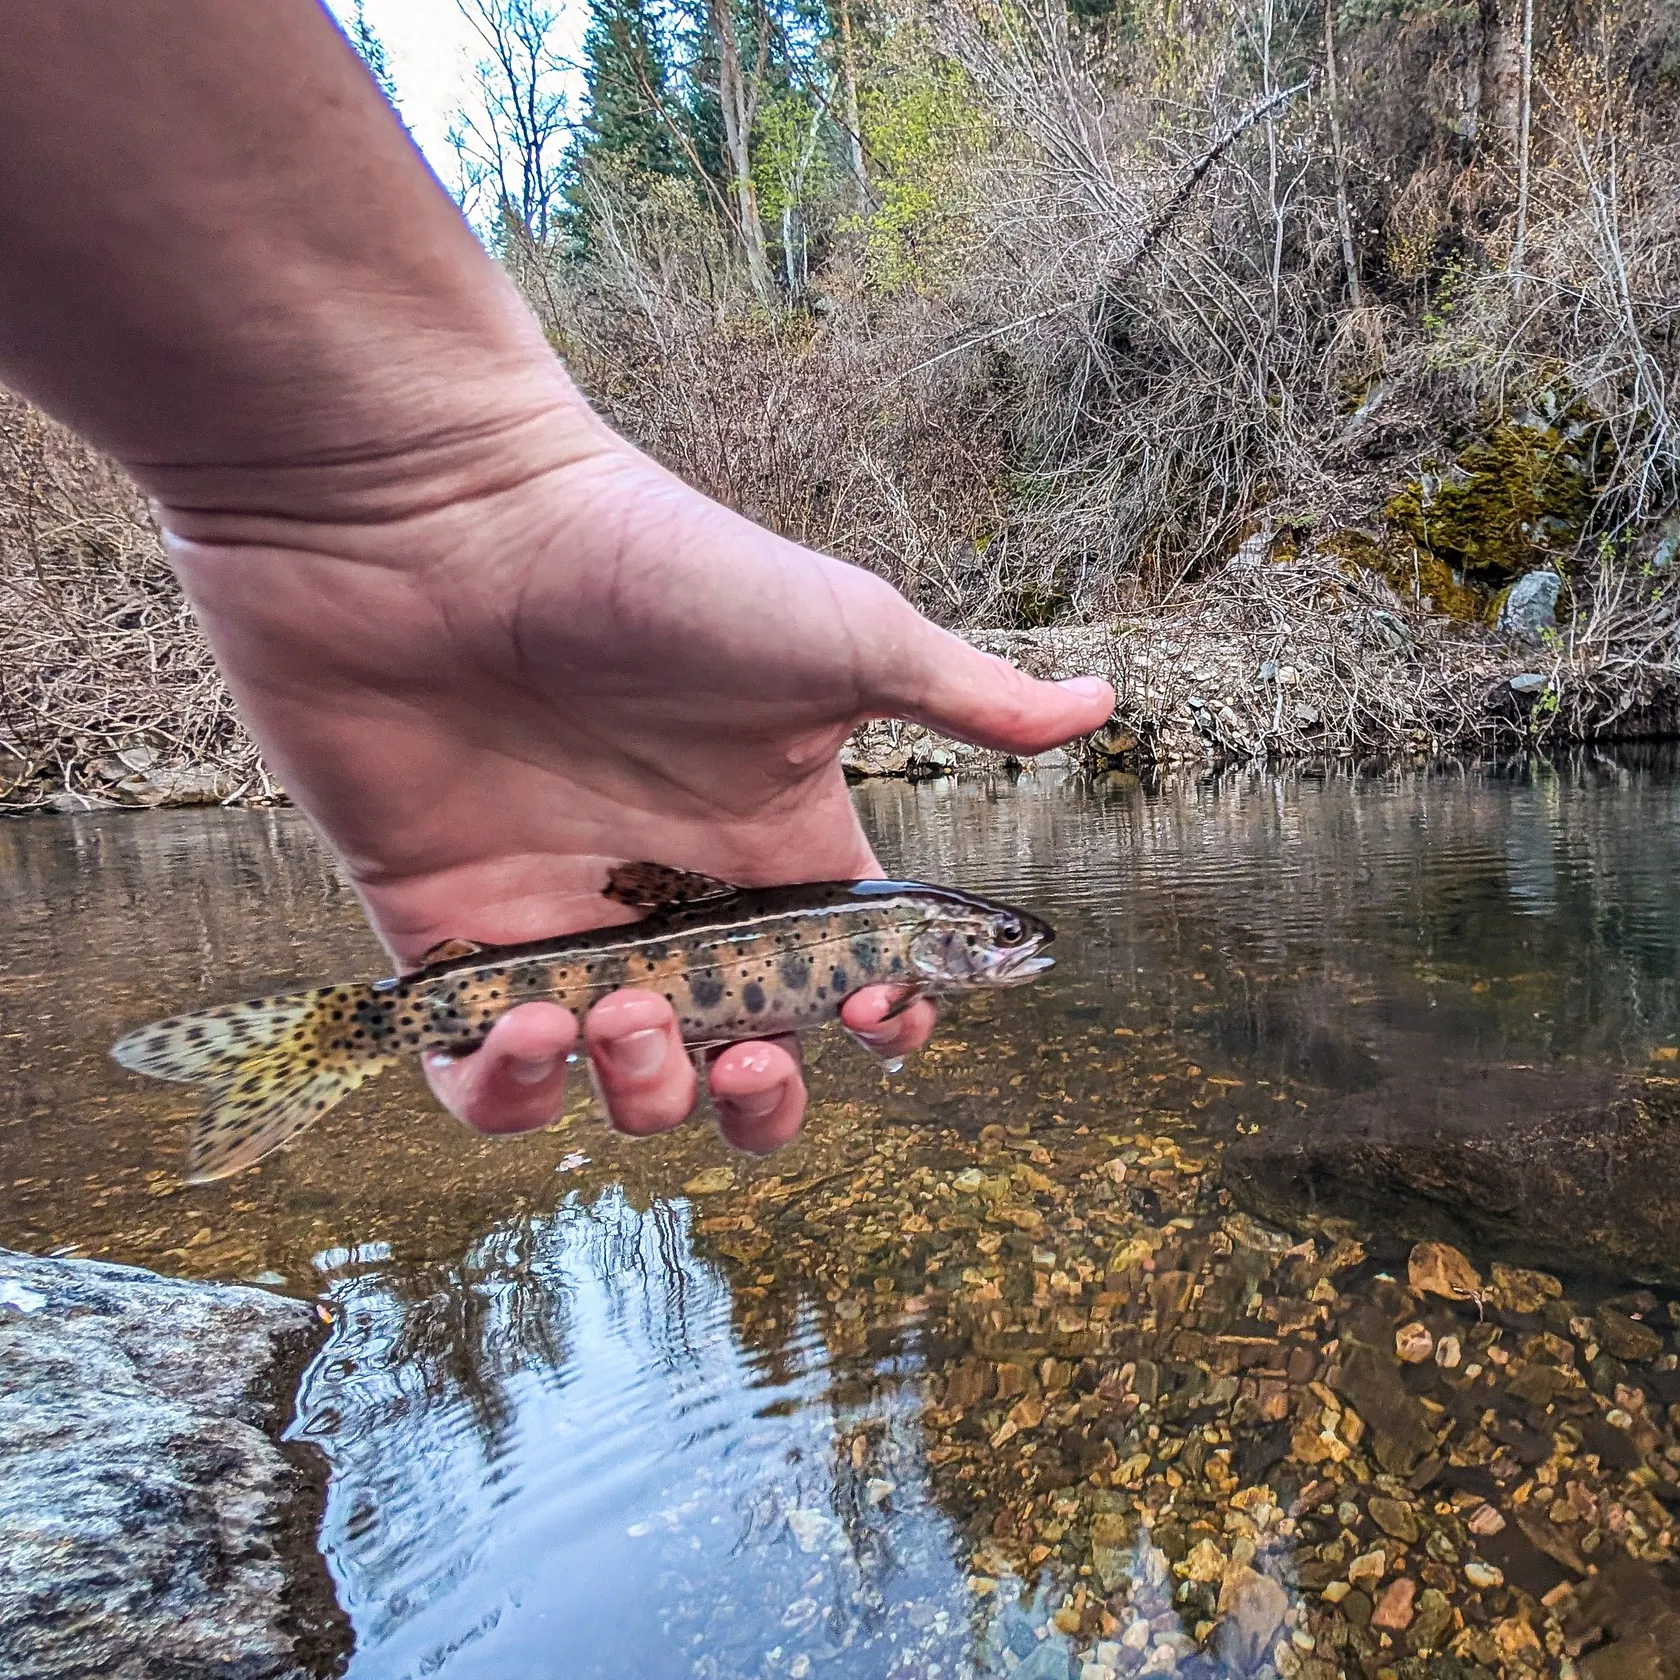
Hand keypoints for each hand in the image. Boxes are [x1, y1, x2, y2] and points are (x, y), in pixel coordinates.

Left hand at [159, 413, 1112, 1152]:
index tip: (874, 1011)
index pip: (852, 978)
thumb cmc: (651, 568)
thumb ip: (966, 694)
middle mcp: (677, 899)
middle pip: (743, 1061)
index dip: (880, 1021)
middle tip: (744, 1053)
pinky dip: (510, 1096)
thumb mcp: (839, 632)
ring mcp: (563, 926)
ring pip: (622, 1089)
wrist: (440, 525)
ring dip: (643, 1095)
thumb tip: (1105, 703)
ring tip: (625, 1013)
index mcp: (780, 844)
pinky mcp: (449, 939)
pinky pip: (480, 1082)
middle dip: (761, 1097)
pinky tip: (529, 1031)